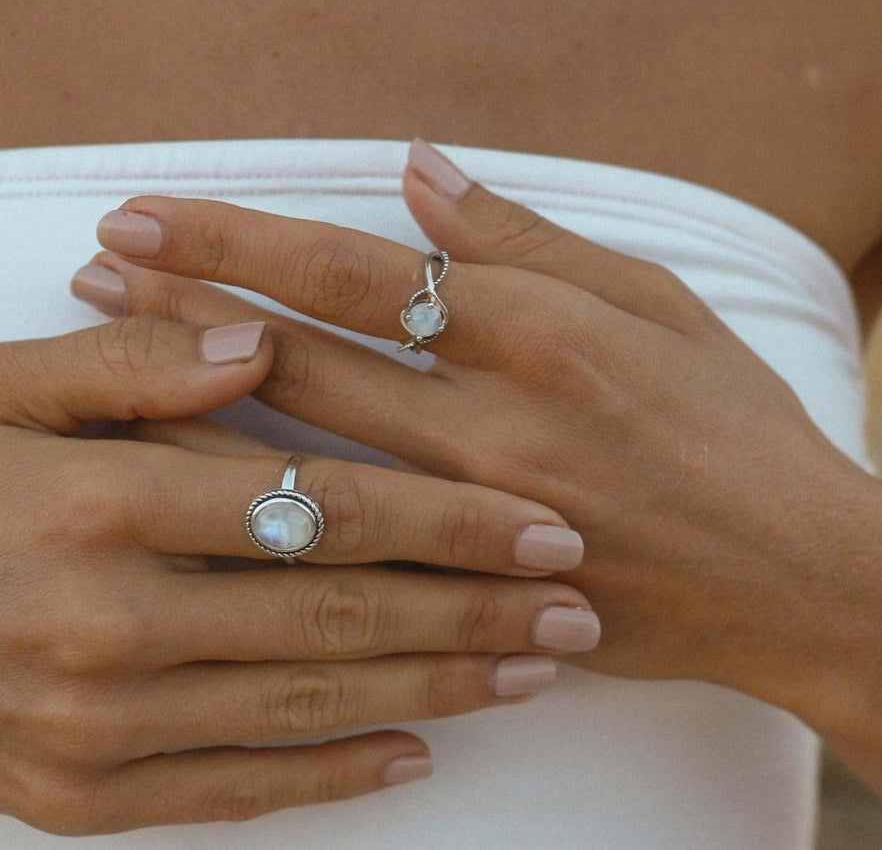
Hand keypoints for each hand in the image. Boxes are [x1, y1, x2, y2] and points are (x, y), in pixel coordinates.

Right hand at [0, 309, 597, 833]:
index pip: (323, 510)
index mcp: (101, 504)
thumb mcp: (11, 389)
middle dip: (472, 611)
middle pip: (338, 614)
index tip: (541, 524)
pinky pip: (230, 792)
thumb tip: (262, 340)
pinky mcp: (75, 794)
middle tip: (572, 608)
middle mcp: (103, 623)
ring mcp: (88, 725)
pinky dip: (332, 776)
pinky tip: (417, 753)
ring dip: (434, 688)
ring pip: (307, 705)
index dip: (447, 519)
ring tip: (532, 671)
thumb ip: (139, 363)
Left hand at [86, 139, 881, 751]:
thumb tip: (423, 176)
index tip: (152, 215)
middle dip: (186, 308)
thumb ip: (531, 241)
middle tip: (96, 269)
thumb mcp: (656, 304)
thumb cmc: (735, 427)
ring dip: (198, 402)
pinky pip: (346, 549)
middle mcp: (493, 428)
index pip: (352, 277)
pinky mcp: (476, 592)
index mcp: (542, 337)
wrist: (789, 576)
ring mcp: (474, 521)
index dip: (240, 240)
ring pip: (299, 458)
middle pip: (302, 360)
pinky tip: (201, 481)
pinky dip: (266, 508)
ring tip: (113, 358)